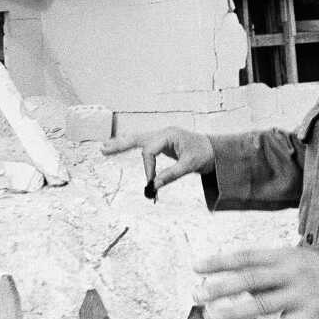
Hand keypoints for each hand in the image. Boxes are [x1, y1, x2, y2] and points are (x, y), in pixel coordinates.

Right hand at [100, 127, 214, 189]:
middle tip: (103, 149)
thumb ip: (171, 175)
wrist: (215, 150)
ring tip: (105, 148)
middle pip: (136, 138)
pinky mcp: (161, 143)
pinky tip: (119, 145)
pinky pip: (142, 143)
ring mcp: (161, 136)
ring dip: (121, 143)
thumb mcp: (190, 166)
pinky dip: (130, 145)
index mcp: (169, 135)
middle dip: (120, 144)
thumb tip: (155, 185)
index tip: (151, 182)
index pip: (149, 151)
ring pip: (137, 139)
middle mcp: (162, 133)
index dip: (148, 168)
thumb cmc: (205, 154)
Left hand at [193, 247, 318, 318]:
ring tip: (212, 317)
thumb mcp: (298, 262)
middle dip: (220, 286)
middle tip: (198, 294)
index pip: (246, 256)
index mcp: (285, 256)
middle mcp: (291, 272)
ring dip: (233, 311)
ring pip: (260, 303)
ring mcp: (302, 294)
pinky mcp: (312, 316)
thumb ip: (269, 269)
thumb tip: (238, 278)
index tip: (197, 266)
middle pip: (249, 278)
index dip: (220, 261)